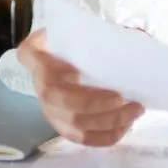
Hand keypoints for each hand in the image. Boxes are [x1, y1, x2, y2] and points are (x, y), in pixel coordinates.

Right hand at [16, 29, 145, 145]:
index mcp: (36, 53)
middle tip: (122, 98)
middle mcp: (37, 83)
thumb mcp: (83, 30)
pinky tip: (125, 126)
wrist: (71, 59)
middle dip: (94, 103)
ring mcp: (47, 108)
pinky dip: (104, 136)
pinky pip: (80, 138)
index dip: (50, 68)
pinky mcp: (61, 125)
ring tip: (134, 110)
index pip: (31, 57)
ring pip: (73, 123)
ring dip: (107, 120)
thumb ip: (99, 32)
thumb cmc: (79, 41)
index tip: (76, 72)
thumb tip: (135, 37)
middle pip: (59, 99)